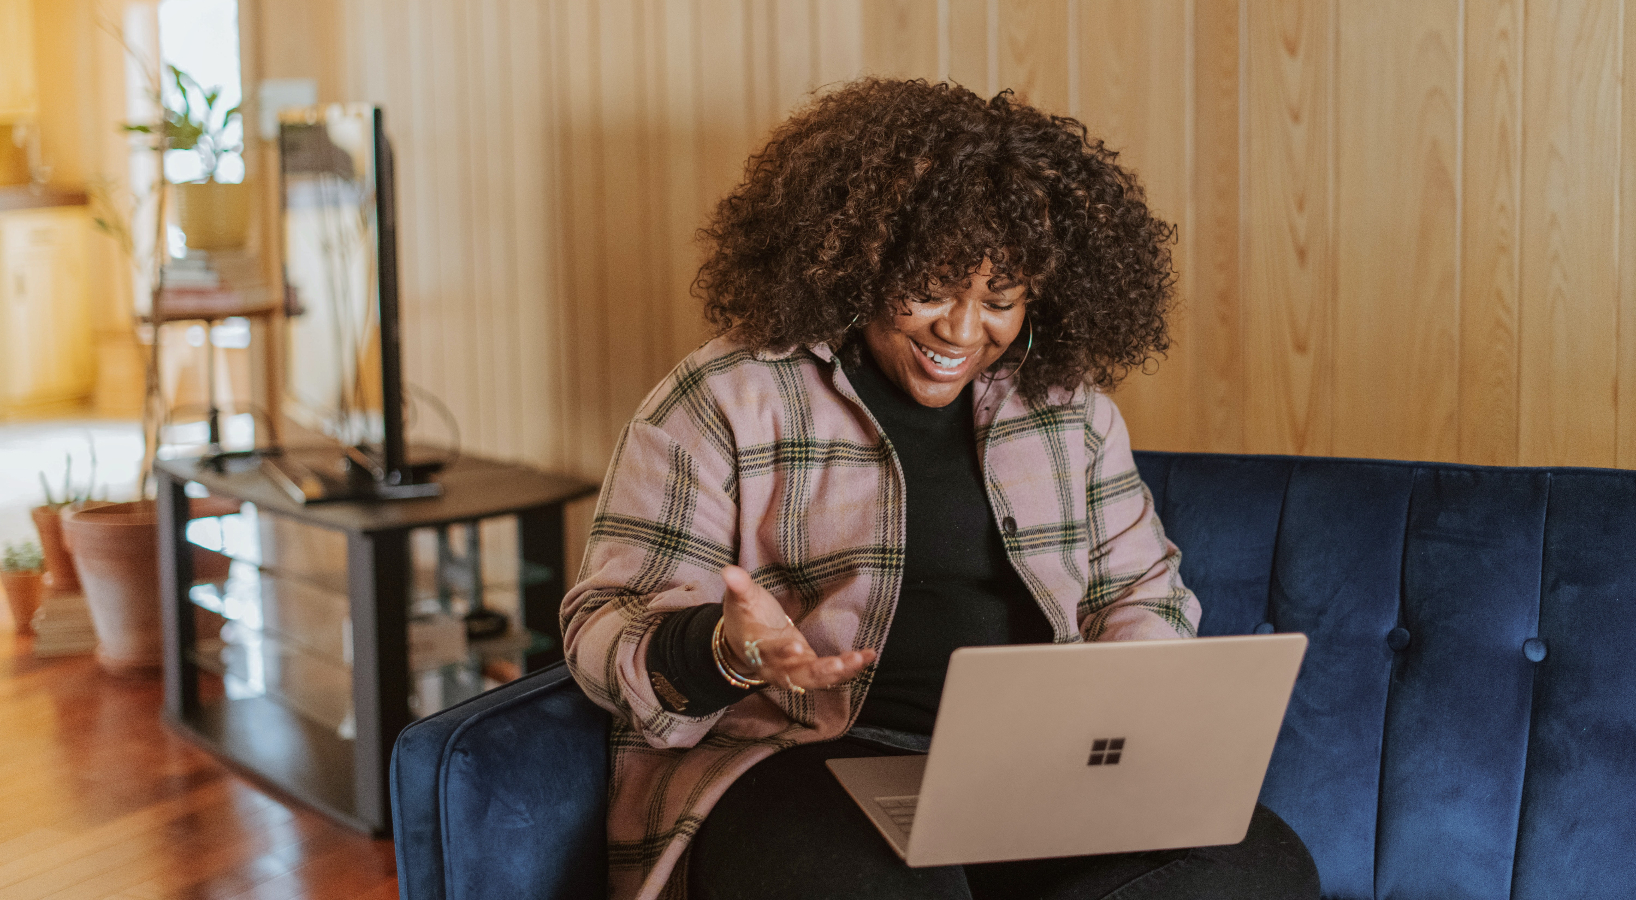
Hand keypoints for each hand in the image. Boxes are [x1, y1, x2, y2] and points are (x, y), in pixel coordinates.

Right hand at [719, 565, 875, 691]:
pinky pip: (830, 674)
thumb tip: (729, 570)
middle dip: (818, 671)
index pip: (769, 652)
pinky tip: (868, 656)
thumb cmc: (746, 619)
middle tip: (839, 664)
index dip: (780, 652)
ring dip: (840, 672)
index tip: (794, 647)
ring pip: (817, 678)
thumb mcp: (741, 601)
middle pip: (797, 675)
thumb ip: (739, 587)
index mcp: (758, 648)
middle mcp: (777, 667)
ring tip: (860, 659)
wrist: (744, 646)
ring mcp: (794, 671)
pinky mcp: (809, 669)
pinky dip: (849, 668)